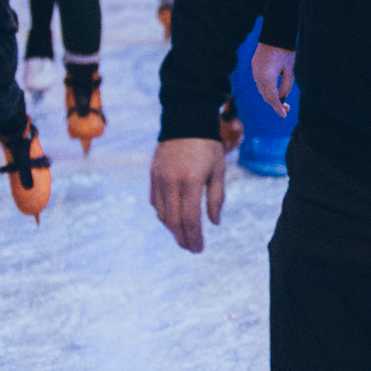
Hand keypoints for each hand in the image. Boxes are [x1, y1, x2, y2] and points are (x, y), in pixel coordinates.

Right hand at [150, 136, 228, 252]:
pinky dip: (163, 214)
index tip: (198, 249)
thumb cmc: (208, 147)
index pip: (190, 219)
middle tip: (191, 248)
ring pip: (162, 213)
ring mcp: (159, 179)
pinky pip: (155, 201)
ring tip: (183, 237)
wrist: (185, 121)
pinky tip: (172, 220)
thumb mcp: (218, 171)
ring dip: (172, 229)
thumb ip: (216, 198)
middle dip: (182, 238)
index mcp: (190, 182)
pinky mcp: (152, 175)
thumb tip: (214, 223)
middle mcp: (171, 183)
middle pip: (174, 220)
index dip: (194, 237)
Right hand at [249, 42, 295, 115]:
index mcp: (267, 77)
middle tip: (287, 109)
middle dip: (276, 104)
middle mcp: (258, 75)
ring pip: (262, 90)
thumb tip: (283, 98)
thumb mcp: (290, 70)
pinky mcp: (254, 66)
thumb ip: (286, 85)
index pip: (272, 98)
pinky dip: (267, 88)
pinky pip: (260, 82)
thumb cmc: (285, 51)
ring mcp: (254, 71)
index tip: (284, 116)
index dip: (278, 108)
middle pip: (266, 95)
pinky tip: (275, 90)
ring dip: (271, 96)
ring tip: (283, 101)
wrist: (275, 34)